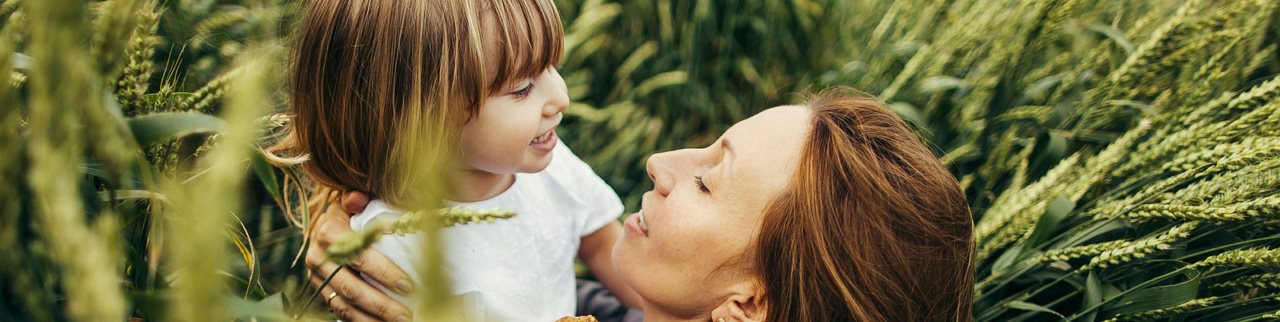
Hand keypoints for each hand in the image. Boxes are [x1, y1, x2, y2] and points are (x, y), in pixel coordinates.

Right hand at [306, 191, 412, 321]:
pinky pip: (340, 312)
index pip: (357, 256)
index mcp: (328, 232)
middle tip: (407, 315)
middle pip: (351, 287)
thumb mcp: (353, 199)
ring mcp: (317, 278)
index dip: (382, 272)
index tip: (408, 284)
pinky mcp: (321, 292)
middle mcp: (318, 257)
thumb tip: (358, 198)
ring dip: (372, 318)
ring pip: (344, 305)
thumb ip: (357, 198)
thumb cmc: (352, 210)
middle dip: (380, 304)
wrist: (326, 223)